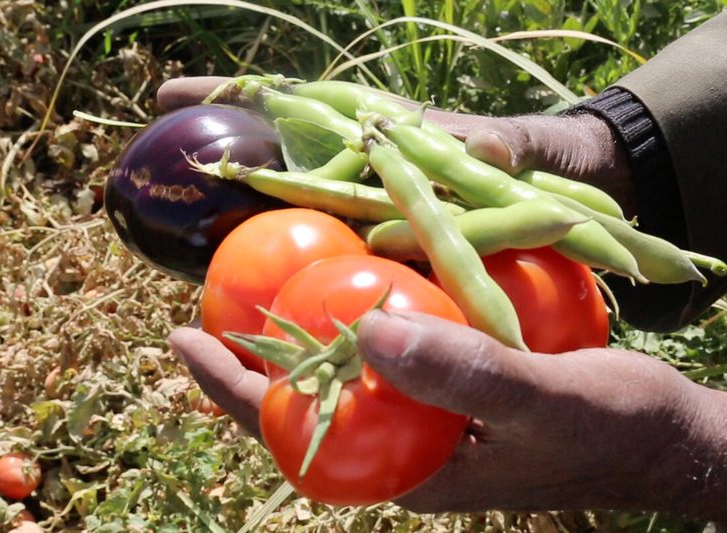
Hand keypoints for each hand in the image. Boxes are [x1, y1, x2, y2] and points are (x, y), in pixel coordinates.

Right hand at [157, 77, 634, 213]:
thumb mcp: (517, 148)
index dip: (239, 97)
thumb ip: (498, 150)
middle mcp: (371, 167)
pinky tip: (255, 276)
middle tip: (151, 164)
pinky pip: (333, 246)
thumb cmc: (545, 161)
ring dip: (245, 204)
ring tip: (179, 221)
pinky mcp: (392, 241)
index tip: (174, 95)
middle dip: (220, 148)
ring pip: (298, 202)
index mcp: (388, 135)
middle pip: (282, 153)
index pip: (302, 107)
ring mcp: (378, 205)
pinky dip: (295, 251)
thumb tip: (497, 157)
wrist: (574, 193)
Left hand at [169, 310, 726, 527]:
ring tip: (264, 284)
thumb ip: (460, 372)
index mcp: (407, 470)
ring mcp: (428, 418)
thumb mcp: (540, 399)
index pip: (295, 432)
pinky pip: (391, 353)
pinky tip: (358, 282)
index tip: (181, 339)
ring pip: (346, 374)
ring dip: (304, 333)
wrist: (662, 435)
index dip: (231, 389)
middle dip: (251, 359)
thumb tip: (365, 330)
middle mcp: (406, 447)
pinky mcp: (454, 390)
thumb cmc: (609, 430)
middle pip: (306, 401)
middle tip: (208, 302)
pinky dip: (365, 317)